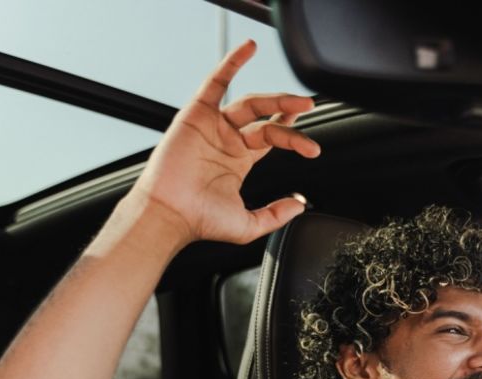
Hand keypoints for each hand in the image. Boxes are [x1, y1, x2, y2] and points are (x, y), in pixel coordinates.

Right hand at [128, 39, 320, 245]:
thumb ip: (276, 214)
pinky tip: (249, 49)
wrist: (170, 214)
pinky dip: (232, 63)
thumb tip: (300, 204)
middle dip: (289, 111)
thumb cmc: (199, 221)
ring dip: (275, 98)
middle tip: (310, 106)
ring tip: (299, 101)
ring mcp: (213, 126)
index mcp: (238, 160)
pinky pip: (216, 82)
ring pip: (250, 103)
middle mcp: (227, 140)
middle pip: (265, 118)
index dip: (290, 130)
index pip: (271, 136)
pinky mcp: (197, 114)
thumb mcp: (249, 224)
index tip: (310, 140)